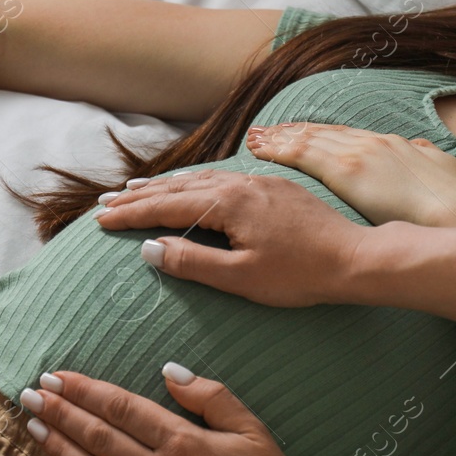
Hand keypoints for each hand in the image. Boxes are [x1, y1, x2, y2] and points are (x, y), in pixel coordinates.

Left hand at [20, 365, 330, 455]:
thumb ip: (210, 396)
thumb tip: (169, 370)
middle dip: (60, 412)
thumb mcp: (251, 429)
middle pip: (98, 436)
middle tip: (31, 395)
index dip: (85, 390)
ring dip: (58, 447)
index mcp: (182, 441)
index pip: (122, 407)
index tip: (57, 376)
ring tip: (33, 427)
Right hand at [97, 169, 366, 305]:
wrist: (355, 258)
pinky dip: (196, 184)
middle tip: (106, 202)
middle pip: (178, 188)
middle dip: (139, 196)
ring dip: (166, 187)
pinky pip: (223, 178)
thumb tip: (149, 248)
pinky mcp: (276, 187)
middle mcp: (240, 184)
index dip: (130, 214)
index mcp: (228, 203)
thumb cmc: (300, 274)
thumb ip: (192, 262)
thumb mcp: (240, 277)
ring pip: (200, 179)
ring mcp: (260, 182)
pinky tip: (192, 189)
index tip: (99, 219)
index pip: (166, 207)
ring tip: (137, 191)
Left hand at [247, 122, 455, 227]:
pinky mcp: (346, 170)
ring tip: (253, 138)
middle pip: (322, 134)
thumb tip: (421, 148)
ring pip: (307, 140)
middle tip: (266, 130)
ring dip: (278, 139)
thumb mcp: (445, 170)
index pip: (346, 136)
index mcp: (392, 145)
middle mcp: (371, 143)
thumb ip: (428, 158)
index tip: (300, 132)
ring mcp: (357, 154)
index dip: (321, 134)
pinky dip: (278, 150)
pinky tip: (259, 149)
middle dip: (293, 132)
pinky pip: (302, 156)